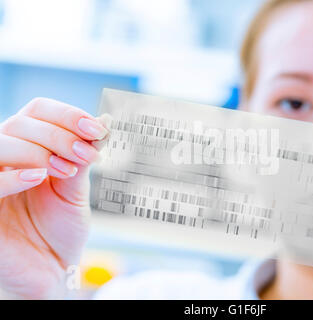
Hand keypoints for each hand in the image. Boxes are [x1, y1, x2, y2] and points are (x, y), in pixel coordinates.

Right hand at [0, 98, 107, 298]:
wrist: (51, 268)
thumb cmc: (61, 228)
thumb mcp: (76, 189)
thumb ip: (82, 157)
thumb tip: (104, 122)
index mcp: (29, 147)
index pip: (39, 111)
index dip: (67, 115)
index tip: (97, 130)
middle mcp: (6, 158)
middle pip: (21, 123)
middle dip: (59, 135)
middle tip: (88, 154)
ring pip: (1, 143)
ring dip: (38, 150)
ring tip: (67, 169)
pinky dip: (11, 176)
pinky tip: (40, 177)